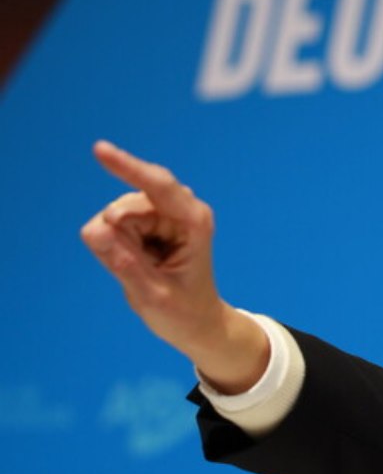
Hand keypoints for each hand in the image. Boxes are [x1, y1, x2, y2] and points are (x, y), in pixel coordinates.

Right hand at [81, 141, 266, 391]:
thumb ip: (124, 263)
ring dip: (119, 243)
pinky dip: (118, 245)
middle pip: (128, 205)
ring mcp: (166, 214)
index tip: (100, 151)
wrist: (196, 323)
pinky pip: (116, 226)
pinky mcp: (151, 221)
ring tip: (144, 268)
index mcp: (194, 221)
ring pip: (117, 216)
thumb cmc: (183, 311)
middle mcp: (183, 210)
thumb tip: (94, 229)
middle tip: (136, 269)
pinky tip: (140, 262)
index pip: (158, 187)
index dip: (128, 167)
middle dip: (119, 235)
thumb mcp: (152, 295)